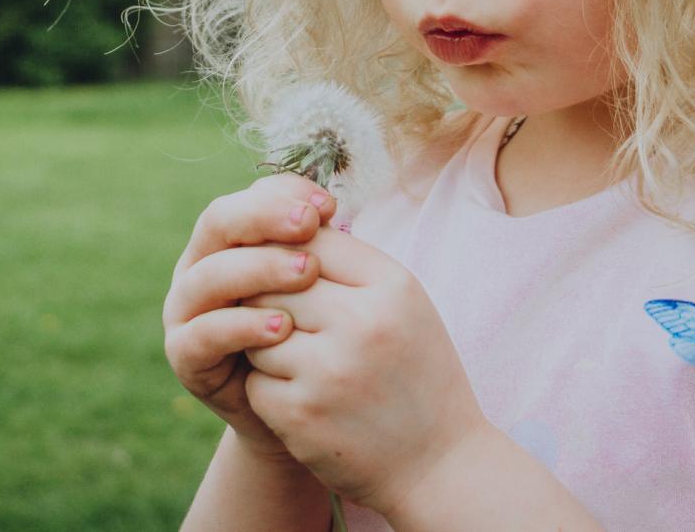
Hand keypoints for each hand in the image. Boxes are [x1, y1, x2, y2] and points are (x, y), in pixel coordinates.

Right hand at [162, 173, 339, 463]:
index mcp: (233, 240)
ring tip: (307, 274)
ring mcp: (186, 310)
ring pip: (208, 276)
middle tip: (311, 225)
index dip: (286, 193)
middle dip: (266, 218)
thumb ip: (320, 244)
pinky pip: (202, 334)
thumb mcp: (323, 284)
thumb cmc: (317, 334)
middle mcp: (201, 266)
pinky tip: (282, 327)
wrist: (303, 409)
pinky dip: (240, 327)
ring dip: (257, 269)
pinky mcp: (184, 356)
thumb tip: (327, 206)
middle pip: (219, 223)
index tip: (329, 205)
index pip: (251, 198)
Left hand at [238, 226, 492, 515]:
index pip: (309, 239)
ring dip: (266, 346)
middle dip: (270, 300)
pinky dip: (269, 390)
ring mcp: (329, 371)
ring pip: (255, 330)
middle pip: (273, 282)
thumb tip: (280, 227)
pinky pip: (255, 381)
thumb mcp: (403, 304)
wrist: (439, 466)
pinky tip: (305, 402)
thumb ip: (349, 263)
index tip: (294, 278)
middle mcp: (362, 323)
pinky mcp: (300, 415)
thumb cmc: (416, 373)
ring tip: (305, 365)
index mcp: (392, 286)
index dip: (289, 255)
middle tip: (293, 325)